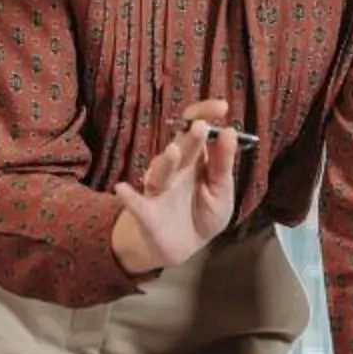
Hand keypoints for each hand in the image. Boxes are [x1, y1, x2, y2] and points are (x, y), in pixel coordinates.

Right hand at [109, 100, 239, 276]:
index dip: (206, 115)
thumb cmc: (204, 212)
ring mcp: (160, 189)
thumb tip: (230, 131)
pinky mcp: (147, 212)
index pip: (197, 130)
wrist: (185, 247)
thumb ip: (223, 165)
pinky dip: (129, 197)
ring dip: (165, 162)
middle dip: (190, 138)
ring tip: (172, 152)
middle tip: (201, 126)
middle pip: (181, 147)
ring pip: (160, 172)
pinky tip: (122, 189)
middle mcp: (176, 169)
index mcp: (196, 159)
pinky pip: (136, 204)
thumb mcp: (222, 191)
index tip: (222, 107)